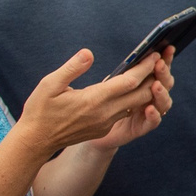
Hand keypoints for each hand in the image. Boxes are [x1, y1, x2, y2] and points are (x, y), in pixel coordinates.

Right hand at [16, 48, 171, 160]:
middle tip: (159, 60)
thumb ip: (71, 68)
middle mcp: (105, 113)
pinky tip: (135, 89)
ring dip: (147, 89)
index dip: (144, 67)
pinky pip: (125, 112)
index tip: (153, 54)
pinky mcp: (103, 129)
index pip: (129, 81)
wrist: (35, 141)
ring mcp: (106, 123)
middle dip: (152, 76)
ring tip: (151, 72)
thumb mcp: (49, 85)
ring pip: (135, 105)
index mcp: (94, 100)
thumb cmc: (40, 111)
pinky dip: (135, 100)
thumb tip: (89, 53)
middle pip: (140, 94)